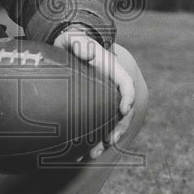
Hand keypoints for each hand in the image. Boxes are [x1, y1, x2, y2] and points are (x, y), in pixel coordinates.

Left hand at [53, 29, 134, 159]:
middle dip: (118, 127)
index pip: (125, 83)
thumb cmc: (70, 42)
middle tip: (109, 141)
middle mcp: (111, 85)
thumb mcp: (72, 39)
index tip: (124, 110)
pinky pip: (99, 125)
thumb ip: (79, 44)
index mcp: (111, 69)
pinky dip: (94, 140)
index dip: (127, 96)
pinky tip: (83, 153)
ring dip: (106, 139)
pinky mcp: (94, 106)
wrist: (66, 48)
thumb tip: (89, 53)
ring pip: (112, 121)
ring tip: (94, 154)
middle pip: (123, 109)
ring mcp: (104, 97)